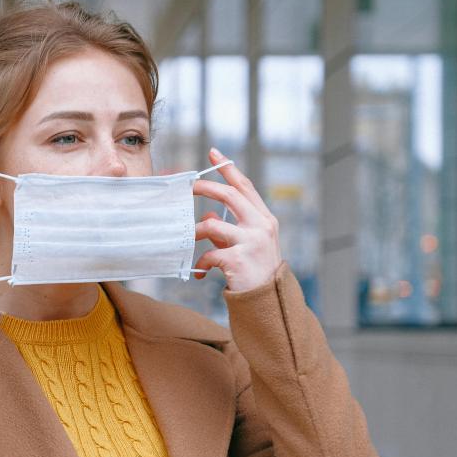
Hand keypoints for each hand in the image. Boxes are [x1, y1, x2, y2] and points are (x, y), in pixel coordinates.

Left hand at [191, 147, 282, 291]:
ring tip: (188, 240)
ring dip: (195, 231)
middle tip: (188, 187)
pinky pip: (209, 254)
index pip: (245, 187)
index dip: (228, 169)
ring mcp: (251, 242)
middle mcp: (261, 226)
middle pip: (229, 195)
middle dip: (205, 188)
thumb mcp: (245, 245)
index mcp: (264, 219)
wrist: (268, 302)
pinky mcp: (239, 259)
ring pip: (212, 225)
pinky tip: (201, 272)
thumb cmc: (255, 272)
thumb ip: (229, 229)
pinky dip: (201, 262)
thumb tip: (209, 216)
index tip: (214, 153)